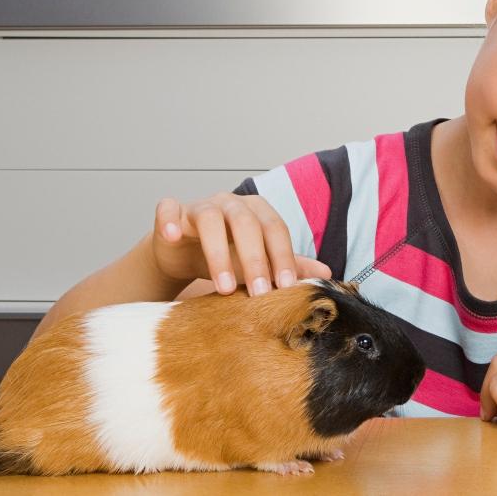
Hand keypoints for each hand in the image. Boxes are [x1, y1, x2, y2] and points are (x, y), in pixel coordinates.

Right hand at [151, 192, 331, 295]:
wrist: (183, 253)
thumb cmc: (227, 255)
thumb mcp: (259, 262)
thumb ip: (288, 265)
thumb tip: (327, 274)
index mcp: (258, 211)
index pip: (276, 229)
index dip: (282, 256)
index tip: (286, 287)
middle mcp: (231, 203)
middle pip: (247, 223)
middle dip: (255, 260)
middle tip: (259, 294)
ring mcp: (200, 205)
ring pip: (210, 219)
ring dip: (218, 254)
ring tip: (224, 288)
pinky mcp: (171, 212)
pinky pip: (168, 209)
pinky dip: (169, 220)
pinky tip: (171, 236)